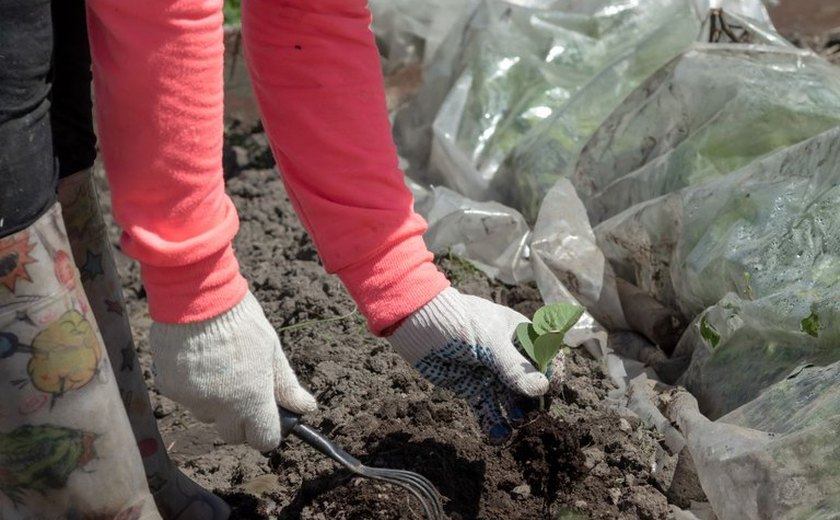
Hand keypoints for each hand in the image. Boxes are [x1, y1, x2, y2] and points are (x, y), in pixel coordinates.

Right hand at [149, 291, 316, 450]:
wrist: (195, 296)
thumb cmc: (239, 319)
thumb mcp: (271, 349)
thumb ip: (286, 384)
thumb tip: (305, 407)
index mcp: (251, 398)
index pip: (264, 440)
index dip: (268, 430)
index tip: (269, 417)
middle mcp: (220, 406)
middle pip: (233, 434)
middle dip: (241, 420)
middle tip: (245, 389)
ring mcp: (191, 400)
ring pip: (207, 415)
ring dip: (216, 403)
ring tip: (220, 366)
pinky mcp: (168, 389)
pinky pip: (186, 399)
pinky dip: (194, 387)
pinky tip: (199, 360)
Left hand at [387, 288, 548, 442]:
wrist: (418, 324)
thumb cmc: (459, 322)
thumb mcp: (489, 341)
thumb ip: (513, 367)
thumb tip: (541, 389)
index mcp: (519, 334)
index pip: (546, 355)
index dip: (551, 372)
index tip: (549, 389)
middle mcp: (508, 355)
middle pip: (530, 382)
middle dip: (534, 400)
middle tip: (532, 415)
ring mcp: (490, 373)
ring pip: (509, 399)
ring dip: (516, 414)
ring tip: (516, 424)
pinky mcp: (471, 387)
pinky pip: (486, 408)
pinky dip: (493, 424)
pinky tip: (498, 436)